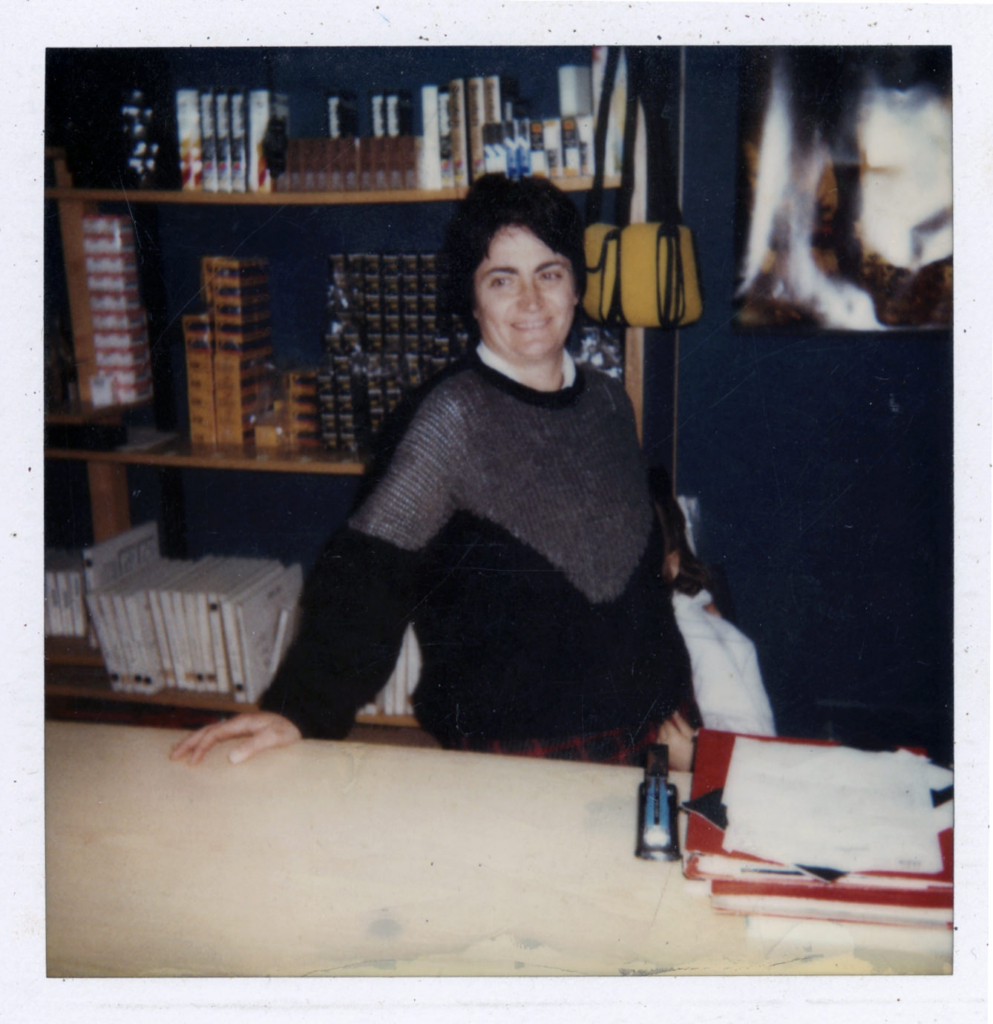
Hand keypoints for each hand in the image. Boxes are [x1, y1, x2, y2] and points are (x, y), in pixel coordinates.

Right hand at [170, 711, 301, 766]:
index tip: (192, 763)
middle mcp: (238, 724)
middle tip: (172, 756)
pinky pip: (218, 738)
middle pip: (207, 730)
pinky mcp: (242, 735)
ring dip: (194, 742)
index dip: (201, 747)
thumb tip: (231, 758)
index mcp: (243, 723)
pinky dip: (204, 743)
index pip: (215, 733)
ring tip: (178, 753)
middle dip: (189, 742)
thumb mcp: (277, 738)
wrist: (299, 727)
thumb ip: (256, 745)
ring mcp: (239, 728)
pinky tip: (199, 752)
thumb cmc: (289, 733)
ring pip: (210, 732)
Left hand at [656, 710, 696, 771]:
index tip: (671, 719)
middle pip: (660, 729)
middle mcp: (665, 742)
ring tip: (669, 734)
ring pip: (657, 736)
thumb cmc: (694, 747)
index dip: (668, 720)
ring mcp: (663, 749)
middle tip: (671, 727)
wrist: (693, 764)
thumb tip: (674, 712)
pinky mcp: (662, 754)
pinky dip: (660, 741)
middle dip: (664, 726)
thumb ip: (680, 722)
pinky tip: (666, 741)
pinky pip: (657, 745)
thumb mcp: (690, 733)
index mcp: (672, 736)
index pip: (666, 723)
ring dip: (661, 733)